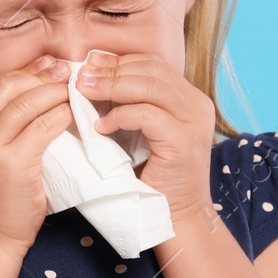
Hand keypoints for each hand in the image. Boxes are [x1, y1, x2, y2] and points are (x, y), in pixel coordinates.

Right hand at [0, 55, 72, 255]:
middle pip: (9, 86)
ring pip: (27, 102)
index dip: (25, 72)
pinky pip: (43, 126)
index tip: (48, 66)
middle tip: (66, 72)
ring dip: (55, 92)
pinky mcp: (11, 162)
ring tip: (73, 92)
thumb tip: (31, 93)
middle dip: (41, 75)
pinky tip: (72, 114)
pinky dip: (62, 115)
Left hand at [75, 52, 215, 223]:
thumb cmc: (154, 178)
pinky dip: (119, 116)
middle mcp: (198, 106)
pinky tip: (101, 127)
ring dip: (111, 87)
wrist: (176, 217)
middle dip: (111, 70)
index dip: (119, 61)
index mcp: (190, 99)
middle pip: (152, 69)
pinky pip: (146, 115)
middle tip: (80, 77)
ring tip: (84, 93)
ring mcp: (194, 122)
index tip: (89, 64)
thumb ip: (132, 105)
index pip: (153, 65)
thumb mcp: (144, 132)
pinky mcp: (183, 141)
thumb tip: (94, 77)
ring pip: (149, 86)